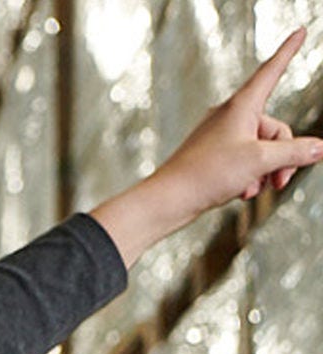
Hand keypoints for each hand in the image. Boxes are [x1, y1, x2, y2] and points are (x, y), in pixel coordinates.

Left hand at [93, 29, 322, 265]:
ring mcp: (222, 136)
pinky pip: (246, 162)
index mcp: (241, 106)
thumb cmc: (208, 174)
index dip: (288, 52)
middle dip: (282, 158)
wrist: (168, 200)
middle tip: (279, 182)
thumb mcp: (260, 160)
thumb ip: (294, 152)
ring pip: (263, 150)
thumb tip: (317, 148)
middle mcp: (231, 116)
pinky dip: (249, 177)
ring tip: (252, 188)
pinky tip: (240, 193)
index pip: (271, 71)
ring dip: (265, 172)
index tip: (300, 30)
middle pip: (276, 129)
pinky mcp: (215, 156)